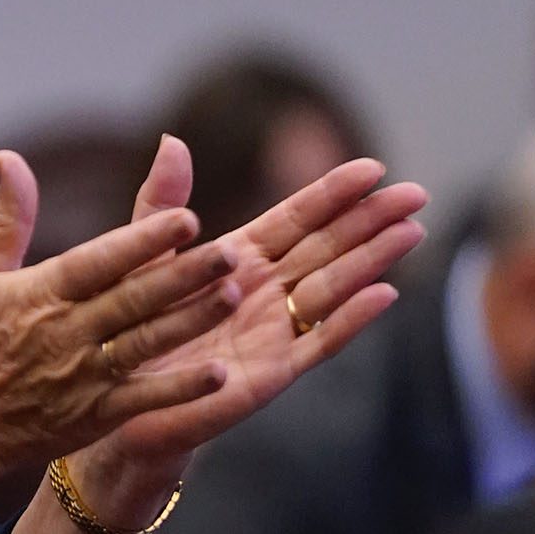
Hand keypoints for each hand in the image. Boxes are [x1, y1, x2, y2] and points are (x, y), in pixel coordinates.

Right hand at [0, 150, 243, 503]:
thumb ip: (8, 215)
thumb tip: (6, 155)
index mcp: (39, 293)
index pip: (99, 260)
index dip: (143, 240)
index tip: (187, 217)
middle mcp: (64, 333)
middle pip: (134, 299)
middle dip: (185, 274)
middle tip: (235, 251)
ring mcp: (81, 377)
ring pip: (146, 343)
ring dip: (191, 321)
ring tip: (234, 296)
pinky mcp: (92, 417)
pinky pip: (142, 400)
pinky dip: (178, 389)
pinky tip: (218, 374)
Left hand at [100, 135, 426, 464]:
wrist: (117, 393)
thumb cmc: (131, 323)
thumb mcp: (141, 254)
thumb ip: (161, 203)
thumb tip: (173, 139)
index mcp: (238, 257)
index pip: (296, 218)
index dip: (333, 193)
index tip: (373, 167)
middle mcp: (264, 290)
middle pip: (327, 247)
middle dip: (371, 220)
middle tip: (417, 192)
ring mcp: (274, 330)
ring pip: (334, 287)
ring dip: (373, 260)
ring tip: (411, 230)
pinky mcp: (273, 370)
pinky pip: (320, 341)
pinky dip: (352, 319)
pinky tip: (385, 294)